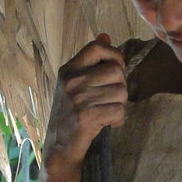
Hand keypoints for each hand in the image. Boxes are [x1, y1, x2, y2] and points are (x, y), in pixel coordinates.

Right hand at [43, 34, 126, 171]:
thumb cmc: (70, 114)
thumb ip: (90, 61)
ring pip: (121, 92)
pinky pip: (119, 111)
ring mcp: (78, 99)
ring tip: (108, 111)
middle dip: (121, 87)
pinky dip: (118, 119)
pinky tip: (108, 123)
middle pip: (116, 71)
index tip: (116, 69)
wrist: (59, 147)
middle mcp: (72, 81)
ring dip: (120, 104)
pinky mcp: (86, 117)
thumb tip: (105, 35)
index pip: (97, 47)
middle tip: (112, 99)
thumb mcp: (74, 84)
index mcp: (68, 70)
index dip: (115, 55)